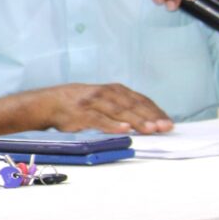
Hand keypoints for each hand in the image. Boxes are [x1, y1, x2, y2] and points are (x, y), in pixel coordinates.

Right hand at [42, 83, 174, 135]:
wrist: (50, 103)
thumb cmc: (80, 104)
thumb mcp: (103, 100)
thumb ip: (122, 107)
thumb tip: (147, 121)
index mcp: (114, 90)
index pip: (140, 100)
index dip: (155, 111)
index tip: (169, 122)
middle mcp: (106, 93)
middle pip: (133, 105)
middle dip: (151, 117)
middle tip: (165, 127)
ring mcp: (94, 103)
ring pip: (119, 112)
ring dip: (137, 121)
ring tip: (151, 129)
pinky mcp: (82, 114)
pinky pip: (100, 120)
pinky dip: (112, 125)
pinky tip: (124, 130)